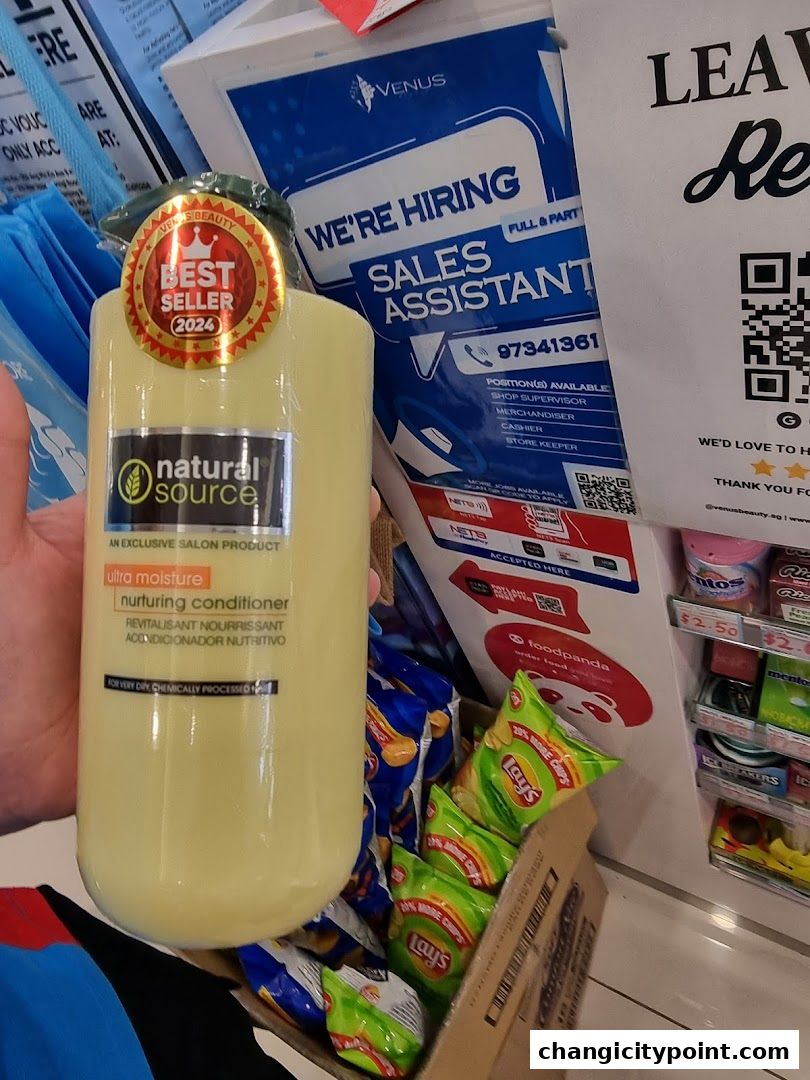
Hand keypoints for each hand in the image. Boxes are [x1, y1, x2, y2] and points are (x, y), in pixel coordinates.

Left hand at [0, 366, 383, 834]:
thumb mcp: (2, 549)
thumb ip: (1, 472)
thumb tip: (3, 371)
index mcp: (134, 539)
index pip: (213, 488)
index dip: (269, 470)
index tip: (320, 453)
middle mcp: (173, 583)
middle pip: (258, 548)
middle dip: (315, 532)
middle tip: (361, 522)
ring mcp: (192, 647)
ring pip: (273, 612)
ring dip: (324, 598)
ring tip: (364, 590)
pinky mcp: (204, 705)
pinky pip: (268, 684)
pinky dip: (312, 674)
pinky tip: (346, 663)